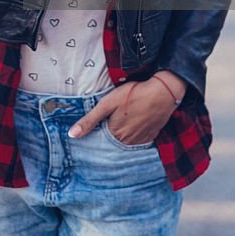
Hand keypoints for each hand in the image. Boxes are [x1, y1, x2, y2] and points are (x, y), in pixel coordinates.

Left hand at [68, 75, 184, 145]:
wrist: (163, 92)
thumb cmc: (133, 94)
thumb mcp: (107, 103)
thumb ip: (90, 120)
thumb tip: (71, 135)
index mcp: (114, 135)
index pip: (100, 141)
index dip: (97, 134)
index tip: (95, 129)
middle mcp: (127, 143)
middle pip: (113, 143)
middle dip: (109, 136)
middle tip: (110, 122)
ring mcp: (141, 141)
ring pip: (126, 143)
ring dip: (122, 137)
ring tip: (122, 123)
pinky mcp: (151, 137)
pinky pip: (139, 141)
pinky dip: (134, 136)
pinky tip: (134, 125)